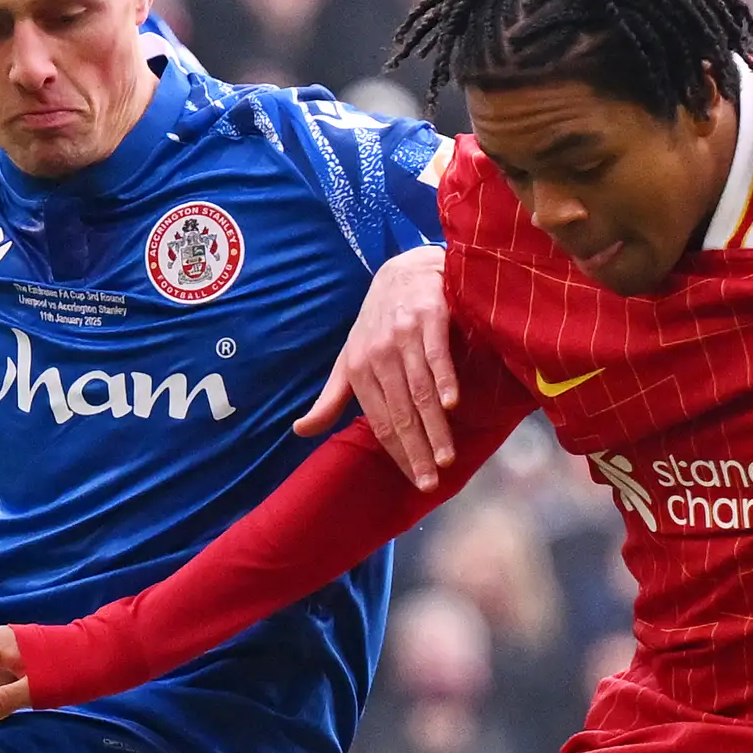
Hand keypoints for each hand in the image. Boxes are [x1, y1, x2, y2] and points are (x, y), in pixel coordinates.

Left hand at [293, 245, 457, 486]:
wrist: (404, 270)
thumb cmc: (377, 321)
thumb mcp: (348, 358)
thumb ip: (330, 398)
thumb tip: (300, 432)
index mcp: (358, 370)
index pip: (380, 422)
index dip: (397, 454)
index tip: (414, 481)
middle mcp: (378, 355)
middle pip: (400, 413)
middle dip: (415, 452)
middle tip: (429, 483)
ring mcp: (404, 336)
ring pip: (420, 391)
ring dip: (434, 427)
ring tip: (446, 459)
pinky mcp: (430, 317)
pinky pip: (436, 354)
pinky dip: (444, 379)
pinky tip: (452, 404)